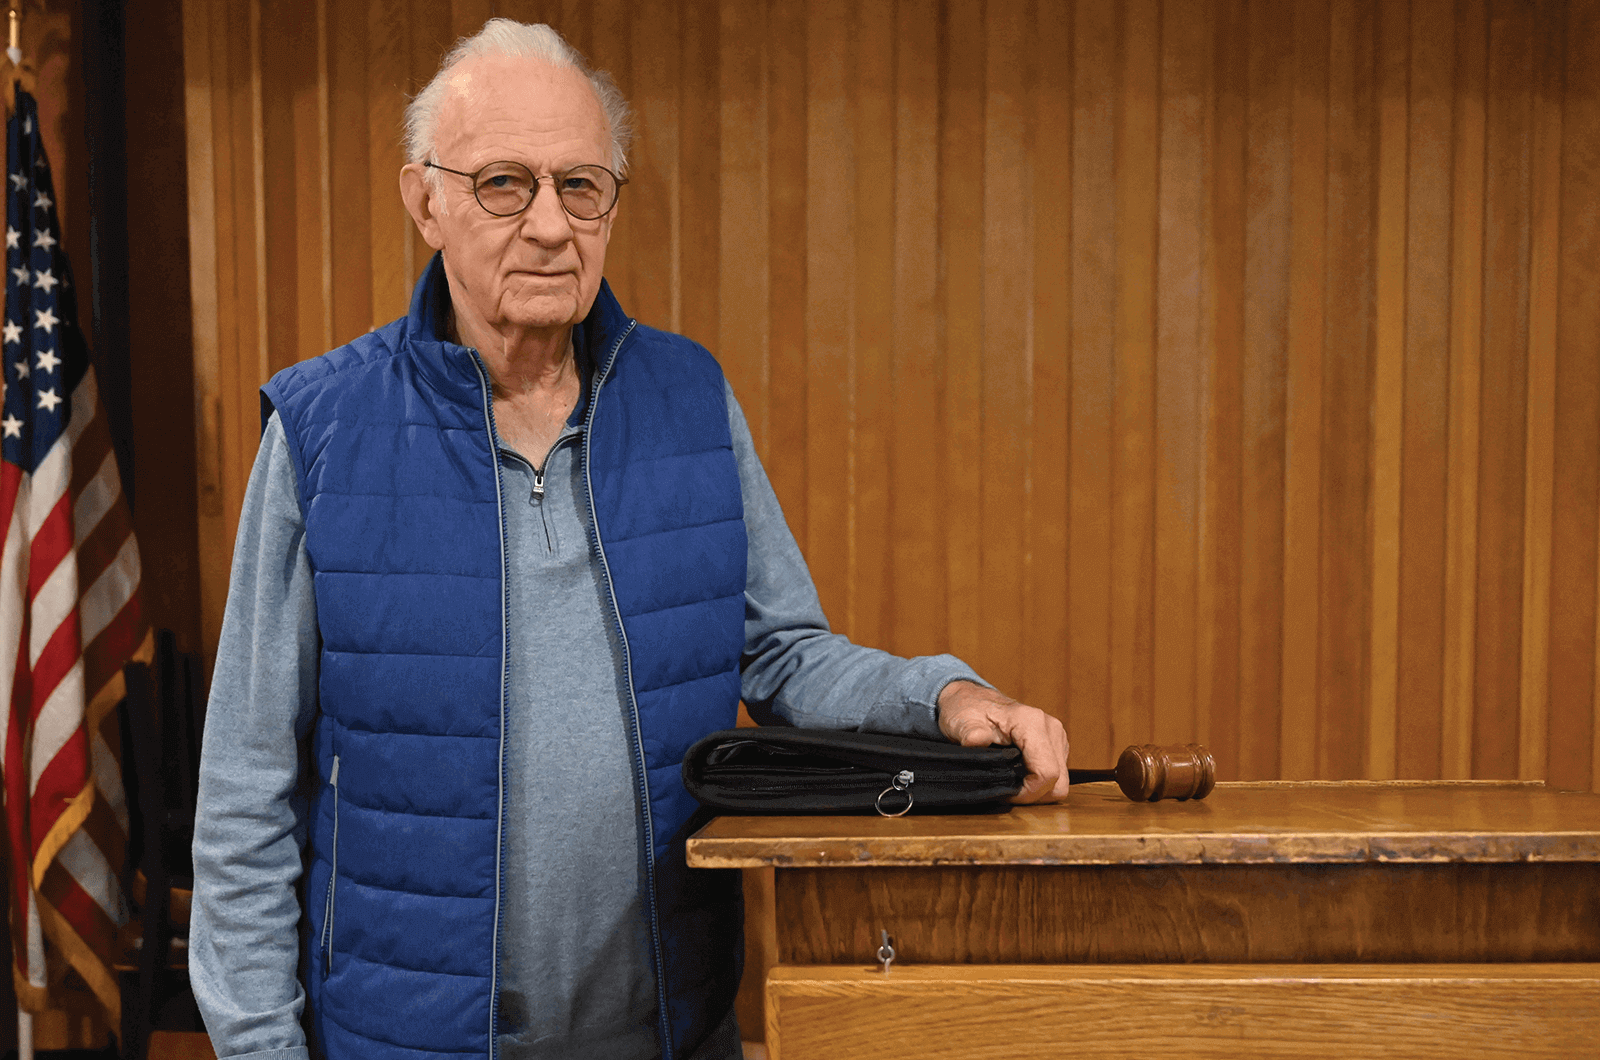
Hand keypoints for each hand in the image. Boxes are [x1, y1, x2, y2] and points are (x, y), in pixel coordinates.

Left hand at [936, 681, 1069, 802]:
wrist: (973, 699)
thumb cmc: (968, 709)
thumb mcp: (963, 720)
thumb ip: (970, 732)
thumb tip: (976, 740)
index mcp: (1031, 722)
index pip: (1047, 772)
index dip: (1029, 792)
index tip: (1007, 794)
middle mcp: (1050, 727)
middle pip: (1058, 781)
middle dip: (1034, 793)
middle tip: (1008, 792)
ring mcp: (1056, 735)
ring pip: (1060, 780)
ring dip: (1038, 788)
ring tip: (1012, 783)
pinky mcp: (1056, 743)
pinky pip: (1057, 773)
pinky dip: (1040, 781)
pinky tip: (1019, 774)